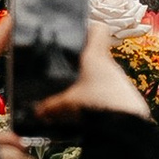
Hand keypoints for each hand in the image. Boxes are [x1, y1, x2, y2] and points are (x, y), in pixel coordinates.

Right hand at [26, 19, 151, 130]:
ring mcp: (118, 83)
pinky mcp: (123, 100)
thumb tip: (33, 110)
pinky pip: (105, 93)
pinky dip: (95, 98)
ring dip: (87, 83)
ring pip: (100, 76)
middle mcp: (110, 66)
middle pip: (95, 56)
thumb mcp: (64, 104)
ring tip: (69, 95)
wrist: (125, 130)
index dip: (87, 28)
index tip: (76, 32)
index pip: (98, 29)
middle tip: (62, 71)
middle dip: (79, 63)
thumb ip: (47, 106)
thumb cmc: (97, 108)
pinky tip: (82, 110)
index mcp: (97, 57)